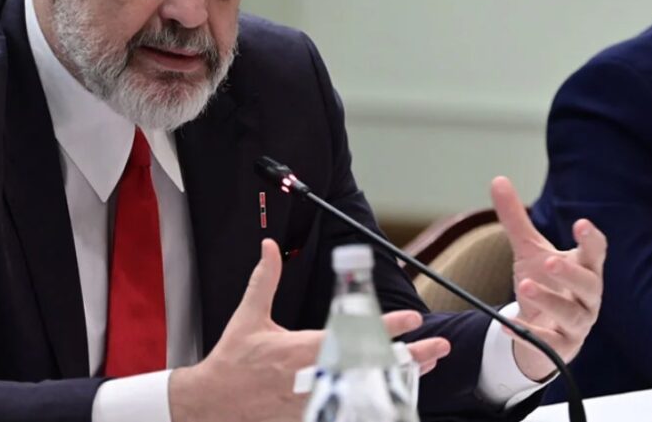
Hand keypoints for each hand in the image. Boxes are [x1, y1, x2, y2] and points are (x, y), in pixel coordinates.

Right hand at [169, 239, 449, 421]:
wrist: (215, 402)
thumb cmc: (233, 360)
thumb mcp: (249, 316)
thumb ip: (264, 279)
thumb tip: (269, 246)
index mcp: (302, 349)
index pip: (353, 334)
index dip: (385, 326)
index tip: (411, 321)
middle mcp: (315, 376)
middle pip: (371, 366)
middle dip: (408, 356)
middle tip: (436, 347)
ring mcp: (316, 400)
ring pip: (368, 388)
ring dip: (399, 377)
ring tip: (426, 366)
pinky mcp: (311, 415)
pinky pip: (350, 408)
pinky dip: (375, 400)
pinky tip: (395, 393)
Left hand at [491, 176, 606, 380]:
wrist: (544, 328)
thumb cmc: (544, 282)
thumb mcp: (528, 250)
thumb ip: (515, 219)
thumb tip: (498, 180)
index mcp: (585, 269)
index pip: (596, 253)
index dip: (591, 240)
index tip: (581, 224)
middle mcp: (588, 297)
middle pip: (588, 285)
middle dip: (570, 273)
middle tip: (549, 260)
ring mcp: (578, 323)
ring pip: (571, 314)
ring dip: (549, 301)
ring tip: (524, 286)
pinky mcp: (562, 346)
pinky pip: (549, 343)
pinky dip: (530, 335)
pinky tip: (509, 326)